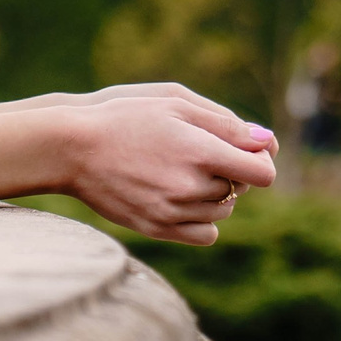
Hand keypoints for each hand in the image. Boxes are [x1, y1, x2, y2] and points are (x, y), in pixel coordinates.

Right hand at [59, 89, 276, 245]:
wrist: (74, 149)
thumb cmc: (126, 117)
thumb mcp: (177, 105)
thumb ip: (226, 124)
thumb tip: (266, 141)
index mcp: (200, 152)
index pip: (262, 172)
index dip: (262, 159)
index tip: (249, 149)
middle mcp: (191, 187)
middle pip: (242, 189)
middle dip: (234, 171)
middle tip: (206, 153)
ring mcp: (174, 212)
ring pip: (224, 212)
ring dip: (219, 194)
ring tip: (190, 172)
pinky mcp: (158, 229)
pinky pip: (205, 235)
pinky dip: (205, 220)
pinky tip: (187, 199)